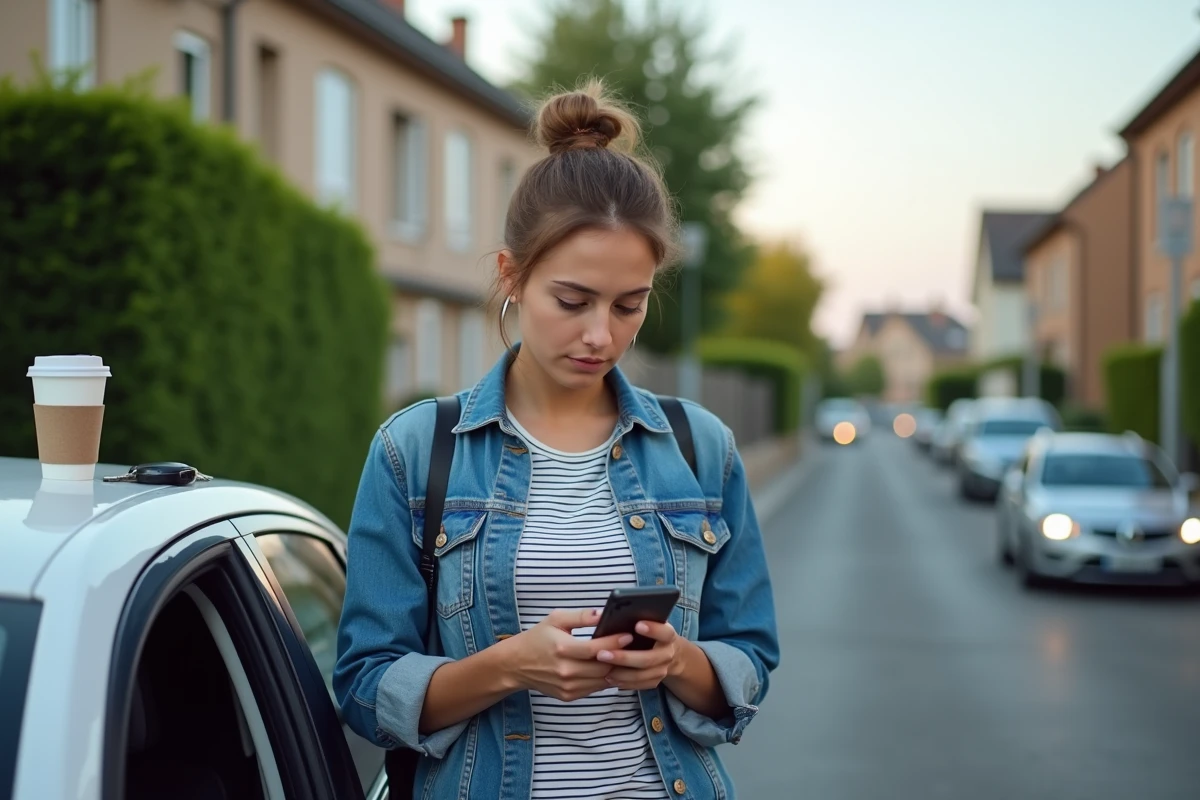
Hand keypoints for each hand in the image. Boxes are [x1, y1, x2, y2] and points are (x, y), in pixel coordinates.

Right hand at [505, 608, 633, 701]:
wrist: (516, 664)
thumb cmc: (537, 638)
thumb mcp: (556, 619)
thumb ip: (581, 616)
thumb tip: (604, 613)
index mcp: (563, 649)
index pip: (597, 649)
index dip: (615, 642)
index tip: (629, 635)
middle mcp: (566, 671)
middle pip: (603, 667)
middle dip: (620, 657)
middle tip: (633, 646)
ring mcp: (568, 686)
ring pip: (602, 680)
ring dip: (616, 670)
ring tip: (627, 657)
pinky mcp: (569, 695)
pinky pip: (595, 688)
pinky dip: (604, 678)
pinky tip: (611, 667)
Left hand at [595, 620, 683, 690]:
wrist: (668, 651)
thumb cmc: (652, 632)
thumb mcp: (649, 622)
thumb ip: (635, 618)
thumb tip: (605, 615)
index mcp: (668, 635)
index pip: (664, 632)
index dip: (653, 630)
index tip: (638, 625)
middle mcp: (668, 654)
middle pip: (648, 659)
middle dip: (624, 658)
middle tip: (602, 654)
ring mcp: (663, 669)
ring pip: (642, 675)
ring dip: (621, 674)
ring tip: (602, 670)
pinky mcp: (656, 681)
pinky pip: (640, 685)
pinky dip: (625, 683)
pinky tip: (610, 679)